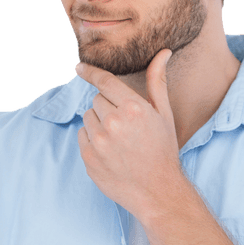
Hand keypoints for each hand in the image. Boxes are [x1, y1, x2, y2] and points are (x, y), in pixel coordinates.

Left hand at [75, 49, 184, 221]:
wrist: (158, 191)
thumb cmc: (163, 151)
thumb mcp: (164, 115)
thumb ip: (157, 82)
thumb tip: (163, 53)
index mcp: (133, 108)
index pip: (104, 81)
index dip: (90, 72)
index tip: (79, 68)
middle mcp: (113, 123)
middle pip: (96, 100)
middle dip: (107, 108)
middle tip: (125, 127)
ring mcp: (99, 142)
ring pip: (88, 118)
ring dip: (98, 124)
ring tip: (118, 141)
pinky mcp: (89, 158)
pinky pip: (82, 136)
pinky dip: (92, 140)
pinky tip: (110, 152)